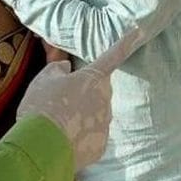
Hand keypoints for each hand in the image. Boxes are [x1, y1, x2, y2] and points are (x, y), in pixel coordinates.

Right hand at [18, 28, 142, 170]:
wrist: (41, 149)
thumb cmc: (41, 108)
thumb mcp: (43, 79)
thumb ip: (58, 68)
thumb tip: (65, 68)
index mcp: (93, 78)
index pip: (112, 56)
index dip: (125, 43)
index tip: (139, 31)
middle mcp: (105, 100)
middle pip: (99, 90)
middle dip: (85, 93)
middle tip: (61, 101)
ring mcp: (104, 124)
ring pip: (95, 114)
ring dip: (82, 116)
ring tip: (59, 123)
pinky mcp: (100, 145)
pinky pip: (92, 136)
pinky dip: (81, 136)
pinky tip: (64, 140)